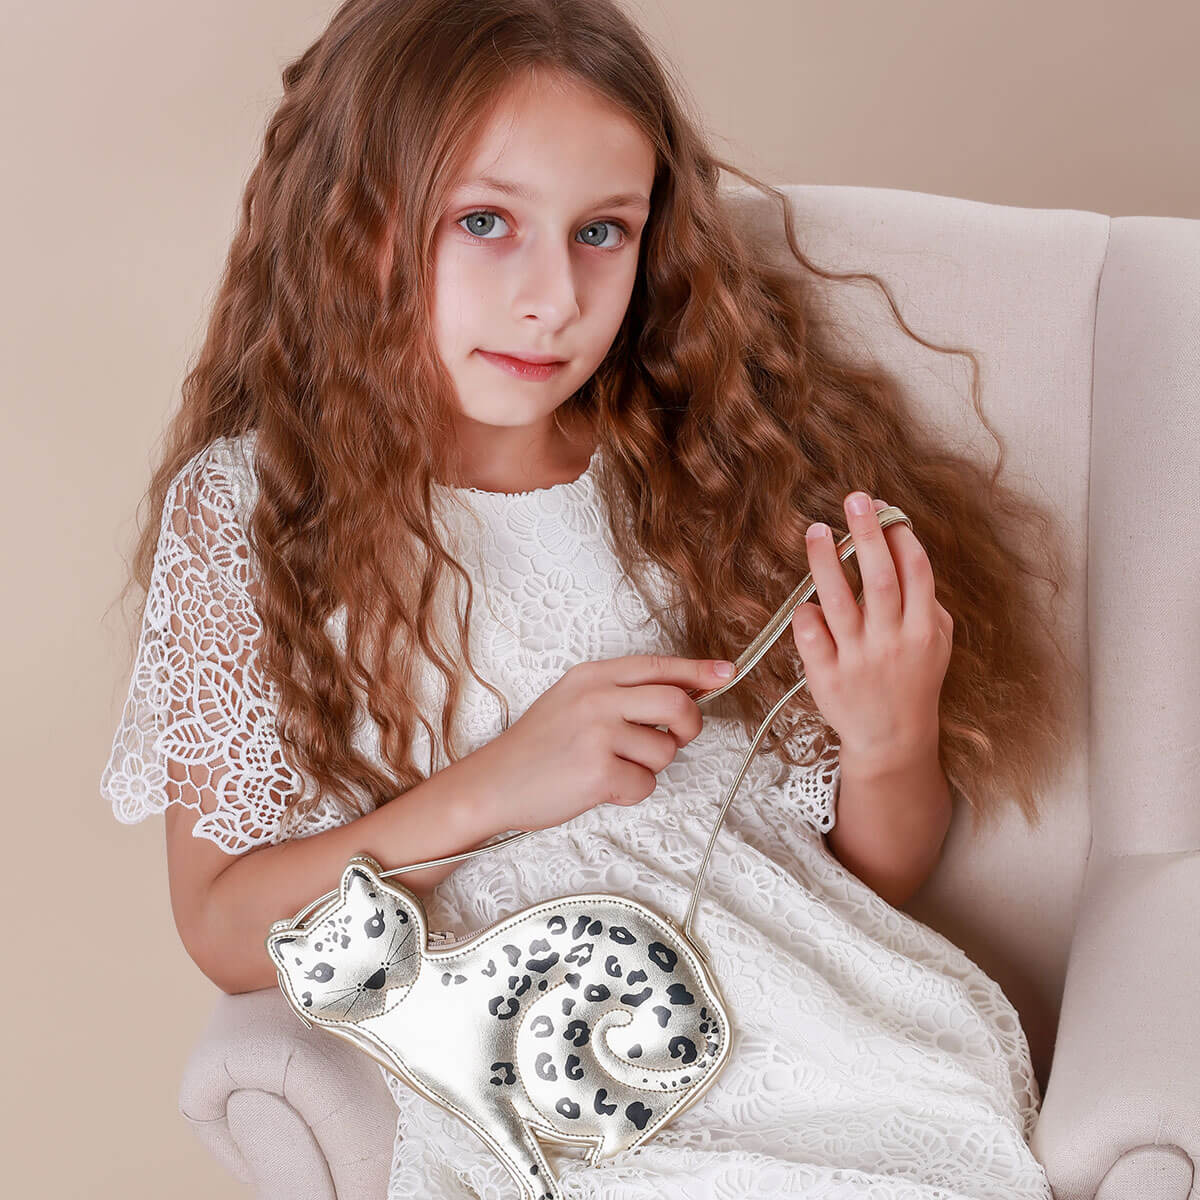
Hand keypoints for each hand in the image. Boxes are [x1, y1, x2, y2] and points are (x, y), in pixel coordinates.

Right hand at [482, 654, 734, 834]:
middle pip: (676, 703)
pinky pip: (646, 785)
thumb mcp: (573, 700)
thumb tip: (683, 693)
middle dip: (688, 726)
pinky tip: (601, 787)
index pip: (658, 667)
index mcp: (593, 675)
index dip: (697, 672)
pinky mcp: (599, 772)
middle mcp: (598, 698)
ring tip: (613, 767)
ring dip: (649, 767)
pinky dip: (632, 792)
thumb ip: (621, 692)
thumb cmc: (539, 746)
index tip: (726, 673)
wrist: (493, 783)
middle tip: (675, 738)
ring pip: (665, 751)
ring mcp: (598, 734)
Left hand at [790, 492, 952, 772]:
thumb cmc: (913, 680)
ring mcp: (858, 660)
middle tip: (854, 499)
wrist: (892, 740)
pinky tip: (805, 599)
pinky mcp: (827, 677)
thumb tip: (904, 548)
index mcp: (923, 629)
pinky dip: (807, 614)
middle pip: (880, 579)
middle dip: (868, 534)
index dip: (900, 536)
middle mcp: (892, 642)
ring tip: (816, 530)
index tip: (884, 507)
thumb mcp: (935, 642)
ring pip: (839, 602)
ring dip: (827, 562)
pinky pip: (811, 637)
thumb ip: (926, 600)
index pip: (915, 572)